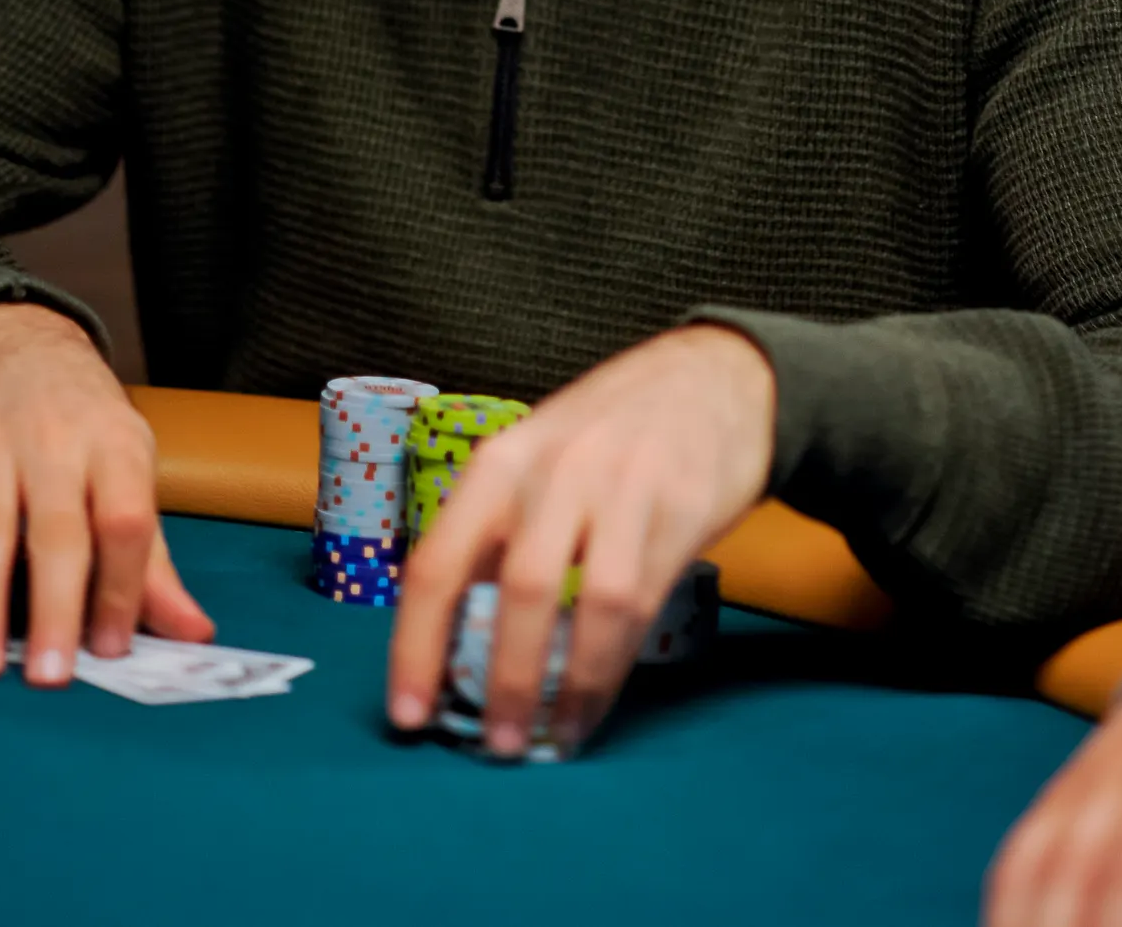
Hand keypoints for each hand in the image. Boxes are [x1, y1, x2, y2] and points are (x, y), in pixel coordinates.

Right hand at [0, 301, 212, 685]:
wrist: (8, 341)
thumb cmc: (79, 420)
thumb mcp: (127, 467)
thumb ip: (153, 559)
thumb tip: (192, 632)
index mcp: (115, 445)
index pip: (126, 521)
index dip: (121, 588)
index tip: (111, 648)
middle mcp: (54, 441)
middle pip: (57, 531)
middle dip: (54, 606)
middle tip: (48, 676)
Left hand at [388, 324, 775, 756]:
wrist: (713, 376)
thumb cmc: (608, 428)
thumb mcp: (537, 456)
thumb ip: (500, 528)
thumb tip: (452, 636)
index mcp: (502, 460)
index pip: (439, 560)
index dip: (416, 646)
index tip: (409, 715)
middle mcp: (556, 467)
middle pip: (518, 588)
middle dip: (502, 679)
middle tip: (495, 746)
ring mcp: (624, 485)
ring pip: (588, 603)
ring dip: (567, 685)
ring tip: (551, 737)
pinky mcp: (680, 508)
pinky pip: (642, 603)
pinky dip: (614, 666)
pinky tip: (596, 700)